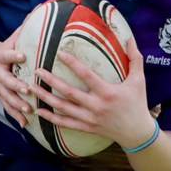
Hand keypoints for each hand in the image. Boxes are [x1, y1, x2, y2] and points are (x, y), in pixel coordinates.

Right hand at [0, 27, 30, 126]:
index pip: (7, 55)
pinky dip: (15, 115)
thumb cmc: (8, 47)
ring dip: (16, 104)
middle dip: (16, 86)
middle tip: (27, 90)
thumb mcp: (13, 36)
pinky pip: (7, 107)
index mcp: (1, 56)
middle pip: (6, 81)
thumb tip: (41, 6)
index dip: (13, 55)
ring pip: (6, 97)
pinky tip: (24, 124)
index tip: (22, 56)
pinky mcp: (0, 96)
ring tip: (27, 109)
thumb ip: (26, 25)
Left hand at [27, 37, 153, 147]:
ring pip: (63, 108)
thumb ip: (134, 58)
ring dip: (46, 98)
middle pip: (69, 92)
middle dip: (51, 81)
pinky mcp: (86, 128)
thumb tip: (130, 37)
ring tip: (31, 88)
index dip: (72, 64)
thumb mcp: (139, 80)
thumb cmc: (137, 103)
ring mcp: (89, 119)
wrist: (137, 133)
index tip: (59, 53)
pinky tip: (38, 111)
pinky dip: (50, 118)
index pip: (86, 75)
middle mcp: (96, 106)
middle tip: (37, 71)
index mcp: (107, 92)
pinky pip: (65, 123)